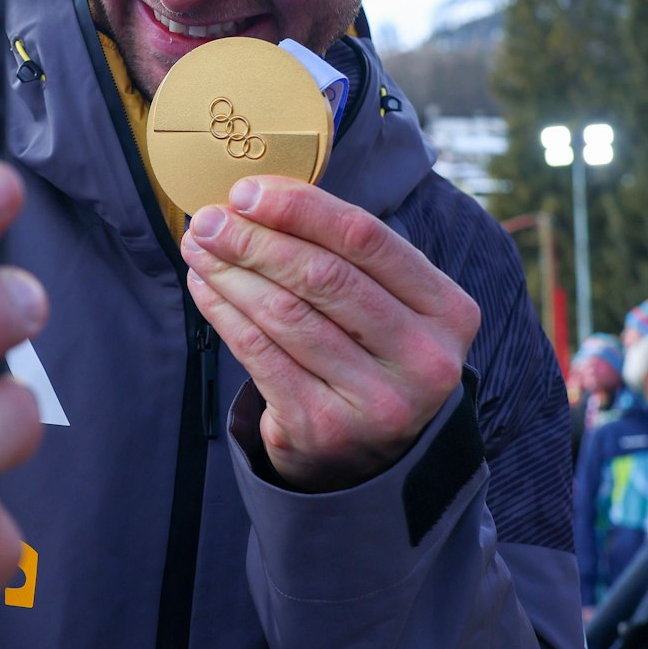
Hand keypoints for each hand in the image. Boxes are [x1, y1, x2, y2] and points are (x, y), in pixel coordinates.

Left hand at [179, 176, 479, 491]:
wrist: (372, 458)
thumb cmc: (371, 353)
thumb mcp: (387, 304)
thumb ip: (343, 252)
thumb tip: (257, 198)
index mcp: (448, 310)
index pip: (367, 239)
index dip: (301, 209)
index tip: (247, 191)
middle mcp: (424, 359)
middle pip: (324, 276)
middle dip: (255, 239)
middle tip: (209, 220)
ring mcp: (377, 401)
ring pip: (286, 314)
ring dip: (231, 272)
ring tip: (199, 247)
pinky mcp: (324, 428)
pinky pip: (261, 355)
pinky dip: (224, 313)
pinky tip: (205, 288)